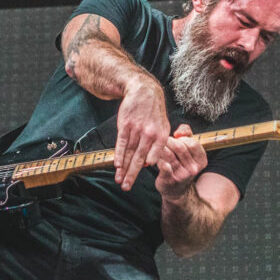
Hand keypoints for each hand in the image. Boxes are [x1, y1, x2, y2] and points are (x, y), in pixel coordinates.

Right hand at [113, 76, 170, 190]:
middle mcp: (149, 134)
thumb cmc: (153, 112)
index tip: (139, 180)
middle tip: (126, 188)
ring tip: (119, 180)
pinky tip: (116, 165)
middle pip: (139, 159)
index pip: (153, 158)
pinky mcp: (125, 125)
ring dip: (123, 168)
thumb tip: (148, 163)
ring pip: (128, 153)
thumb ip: (158, 145)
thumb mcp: (163, 126)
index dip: (146, 169)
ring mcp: (137, 129)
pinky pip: (121, 143)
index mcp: (161, 136)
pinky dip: (118, 155)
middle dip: (132, 175)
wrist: (144, 91)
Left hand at [155, 124, 207, 199]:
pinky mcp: (169, 179)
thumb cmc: (181, 164)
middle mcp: (193, 168)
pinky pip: (162, 164)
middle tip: (161, 139)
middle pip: (180, 147)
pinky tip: (154, 156)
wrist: (176, 190)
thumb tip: (178, 132)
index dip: (182, 138)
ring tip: (156, 145)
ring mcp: (181, 175)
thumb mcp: (189, 150)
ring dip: (161, 147)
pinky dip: (157, 158)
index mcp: (201, 160)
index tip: (175, 138)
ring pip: (169, 154)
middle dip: (169, 141)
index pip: (192, 143)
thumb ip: (187, 135)